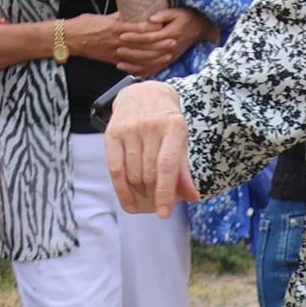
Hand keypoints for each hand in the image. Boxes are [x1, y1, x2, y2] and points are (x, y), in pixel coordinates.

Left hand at [100, 9, 199, 77]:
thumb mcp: (176, 12)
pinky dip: (143, 72)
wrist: (200, 28)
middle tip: (116, 50)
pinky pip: (155, 69)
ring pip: (150, 64)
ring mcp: (170, 56)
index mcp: (170, 34)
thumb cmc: (187, 18)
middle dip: (130, 52)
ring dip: (134, 65)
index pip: (149, 37)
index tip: (122, 35)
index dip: (135, 37)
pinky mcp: (169, 61)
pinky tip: (132, 73)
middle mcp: (169, 48)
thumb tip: (151, 19)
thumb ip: (163, 15)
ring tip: (119, 64)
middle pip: (147, 53)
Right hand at [101, 81, 196, 213]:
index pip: (167, 166)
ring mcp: (130, 129)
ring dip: (139, 193)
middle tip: (157, 204)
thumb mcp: (180, 140)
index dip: (165, 193)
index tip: (164, 214)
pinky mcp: (112, 133)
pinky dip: (121, 189)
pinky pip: (114, 168)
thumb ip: (184, 170)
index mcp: (174, 127)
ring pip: (132, 173)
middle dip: (153, 194)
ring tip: (145, 198)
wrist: (144, 93)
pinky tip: (128, 202)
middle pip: (149, 173)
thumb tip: (193, 198)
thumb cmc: (167, 121)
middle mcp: (151, 127)